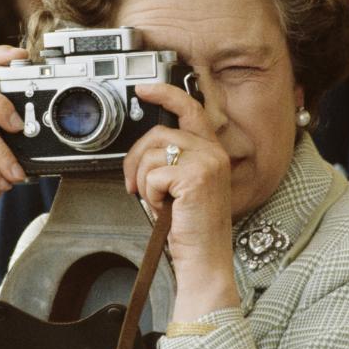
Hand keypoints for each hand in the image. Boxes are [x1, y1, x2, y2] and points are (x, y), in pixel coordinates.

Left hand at [122, 83, 238, 321]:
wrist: (204, 260)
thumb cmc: (191, 229)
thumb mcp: (181, 186)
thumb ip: (171, 161)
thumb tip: (144, 149)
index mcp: (212, 151)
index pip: (190, 108)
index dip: (165, 93)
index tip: (143, 88)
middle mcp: (213, 153)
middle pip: (158, 133)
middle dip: (136, 159)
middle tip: (135, 184)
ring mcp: (206, 163)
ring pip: (152, 154)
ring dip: (144, 181)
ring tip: (158, 201)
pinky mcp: (195, 177)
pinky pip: (153, 175)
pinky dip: (149, 195)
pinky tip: (164, 208)